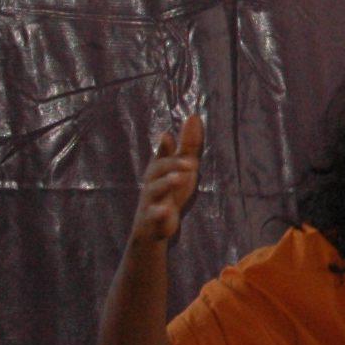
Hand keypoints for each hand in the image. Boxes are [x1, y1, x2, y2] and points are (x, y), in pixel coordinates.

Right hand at [131, 115, 204, 248]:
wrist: (152, 227)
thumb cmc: (169, 193)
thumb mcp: (181, 169)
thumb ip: (187, 147)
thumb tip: (193, 118)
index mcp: (158, 169)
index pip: (163, 154)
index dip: (168, 145)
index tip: (172, 133)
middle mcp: (152, 181)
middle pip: (158, 169)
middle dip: (173, 164)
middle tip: (192, 164)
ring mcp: (151, 200)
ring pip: (155, 190)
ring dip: (166, 183)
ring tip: (179, 178)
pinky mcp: (153, 219)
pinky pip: (154, 216)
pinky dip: (160, 213)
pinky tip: (167, 211)